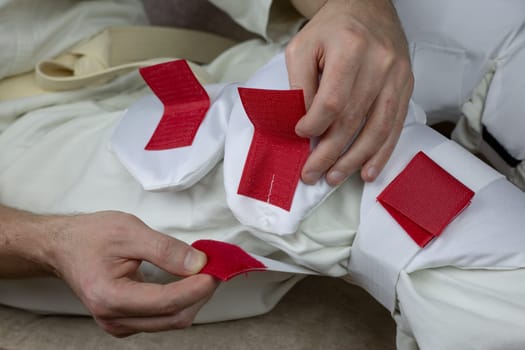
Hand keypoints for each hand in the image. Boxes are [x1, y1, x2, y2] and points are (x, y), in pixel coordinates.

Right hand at [48, 211, 217, 336]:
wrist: (64, 247)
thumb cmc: (90, 237)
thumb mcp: (129, 231)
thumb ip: (165, 249)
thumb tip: (198, 263)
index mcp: (110, 297)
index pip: (167, 301)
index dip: (197, 286)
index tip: (216, 269)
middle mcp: (114, 319)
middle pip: (174, 317)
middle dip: (201, 293)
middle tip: (217, 267)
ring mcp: (120, 324)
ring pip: (172, 320)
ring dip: (194, 298)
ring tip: (206, 272)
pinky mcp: (127, 321)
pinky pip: (163, 318)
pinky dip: (181, 301)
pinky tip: (188, 282)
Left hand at [286, 0, 413, 184]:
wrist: (367, 7)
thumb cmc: (331, 29)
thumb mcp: (303, 48)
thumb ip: (300, 85)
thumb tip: (303, 125)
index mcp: (350, 48)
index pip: (332, 101)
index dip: (314, 126)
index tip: (300, 136)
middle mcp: (380, 63)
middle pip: (353, 120)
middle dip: (329, 153)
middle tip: (312, 174)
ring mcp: (397, 76)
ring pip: (377, 129)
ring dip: (354, 159)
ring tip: (335, 177)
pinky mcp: (406, 86)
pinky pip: (395, 126)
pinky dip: (381, 152)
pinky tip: (368, 170)